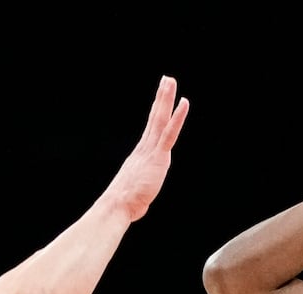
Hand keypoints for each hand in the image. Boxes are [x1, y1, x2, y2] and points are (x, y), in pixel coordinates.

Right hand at [104, 75, 188, 223]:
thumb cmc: (125, 203)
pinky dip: (177, 118)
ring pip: (160, 119)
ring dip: (166, 99)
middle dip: (161, 98)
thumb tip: (138, 202)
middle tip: (166, 80)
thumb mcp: (135, 192)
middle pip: (155, 117)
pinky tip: (184, 103)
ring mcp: (151, 150)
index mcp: (141, 155)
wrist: (118, 205)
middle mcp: (145, 148)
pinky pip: (169, 133)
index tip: (159, 98)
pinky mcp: (158, 157)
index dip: (156, 112)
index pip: (151, 129)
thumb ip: (140, 190)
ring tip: (170, 81)